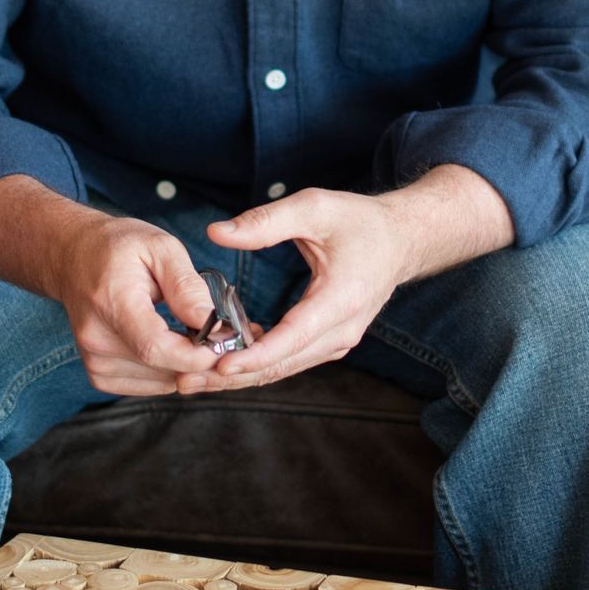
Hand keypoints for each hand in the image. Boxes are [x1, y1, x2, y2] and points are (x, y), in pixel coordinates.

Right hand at [0, 180, 221, 396]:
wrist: (72, 256)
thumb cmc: (117, 247)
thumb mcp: (160, 247)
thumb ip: (186, 286)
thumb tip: (213, 323)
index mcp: (111, 302)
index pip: (155, 347)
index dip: (196, 354)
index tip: (223, 341)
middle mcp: (97, 339)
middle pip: (162, 368)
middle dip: (201, 358)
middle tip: (219, 333)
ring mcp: (95, 360)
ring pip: (160, 382)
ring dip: (186, 365)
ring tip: (192, 333)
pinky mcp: (99, 374)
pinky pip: (149, 385)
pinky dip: (169, 370)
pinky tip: (172, 344)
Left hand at [184, 188, 411, 394]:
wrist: (402, 239)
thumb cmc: (361, 221)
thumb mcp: (314, 207)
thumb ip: (265, 221)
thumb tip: (216, 233)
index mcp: (341, 299)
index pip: (293, 338)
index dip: (255, 355)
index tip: (219, 365)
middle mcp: (343, 329)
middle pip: (283, 364)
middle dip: (234, 376)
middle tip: (186, 382)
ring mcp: (339, 341)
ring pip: (284, 368)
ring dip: (241, 376)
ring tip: (194, 381)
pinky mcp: (330, 342)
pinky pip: (290, 360)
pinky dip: (258, 365)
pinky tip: (223, 365)